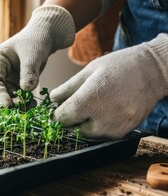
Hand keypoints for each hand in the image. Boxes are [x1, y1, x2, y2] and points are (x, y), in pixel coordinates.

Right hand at [0, 5, 74, 105]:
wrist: (49, 35)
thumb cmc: (37, 39)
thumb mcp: (32, 54)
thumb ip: (28, 71)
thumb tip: (26, 90)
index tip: (8, 105)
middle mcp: (3, 70)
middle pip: (3, 90)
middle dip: (11, 100)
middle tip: (21, 108)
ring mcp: (13, 76)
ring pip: (12, 94)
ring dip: (20, 103)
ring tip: (30, 107)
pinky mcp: (23, 81)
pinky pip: (22, 94)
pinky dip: (27, 100)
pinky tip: (34, 105)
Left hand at [51, 34, 167, 139]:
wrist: (151, 72)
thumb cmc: (118, 66)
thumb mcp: (89, 70)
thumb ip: (68, 87)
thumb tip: (52, 100)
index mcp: (92, 98)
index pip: (63, 117)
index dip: (56, 114)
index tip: (55, 110)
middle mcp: (104, 117)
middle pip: (73, 130)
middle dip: (69, 121)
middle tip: (72, 108)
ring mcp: (116, 127)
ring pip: (87, 136)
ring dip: (82, 126)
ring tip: (88, 109)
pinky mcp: (124, 132)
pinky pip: (102, 137)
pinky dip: (96, 129)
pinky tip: (100, 113)